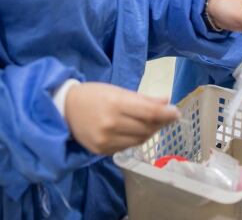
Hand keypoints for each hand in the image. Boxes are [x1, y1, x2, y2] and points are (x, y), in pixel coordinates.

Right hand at [64, 83, 179, 154]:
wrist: (64, 109)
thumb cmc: (93, 94)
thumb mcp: (116, 90)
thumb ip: (142, 98)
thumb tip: (166, 101)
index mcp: (115, 104)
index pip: (149, 113)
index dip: (166, 114)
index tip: (176, 113)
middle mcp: (111, 125)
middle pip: (146, 128)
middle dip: (161, 123)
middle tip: (168, 117)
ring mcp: (106, 140)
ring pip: (139, 140)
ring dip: (151, 132)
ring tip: (154, 124)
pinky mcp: (102, 151)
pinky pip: (127, 147)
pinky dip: (136, 139)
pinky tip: (138, 131)